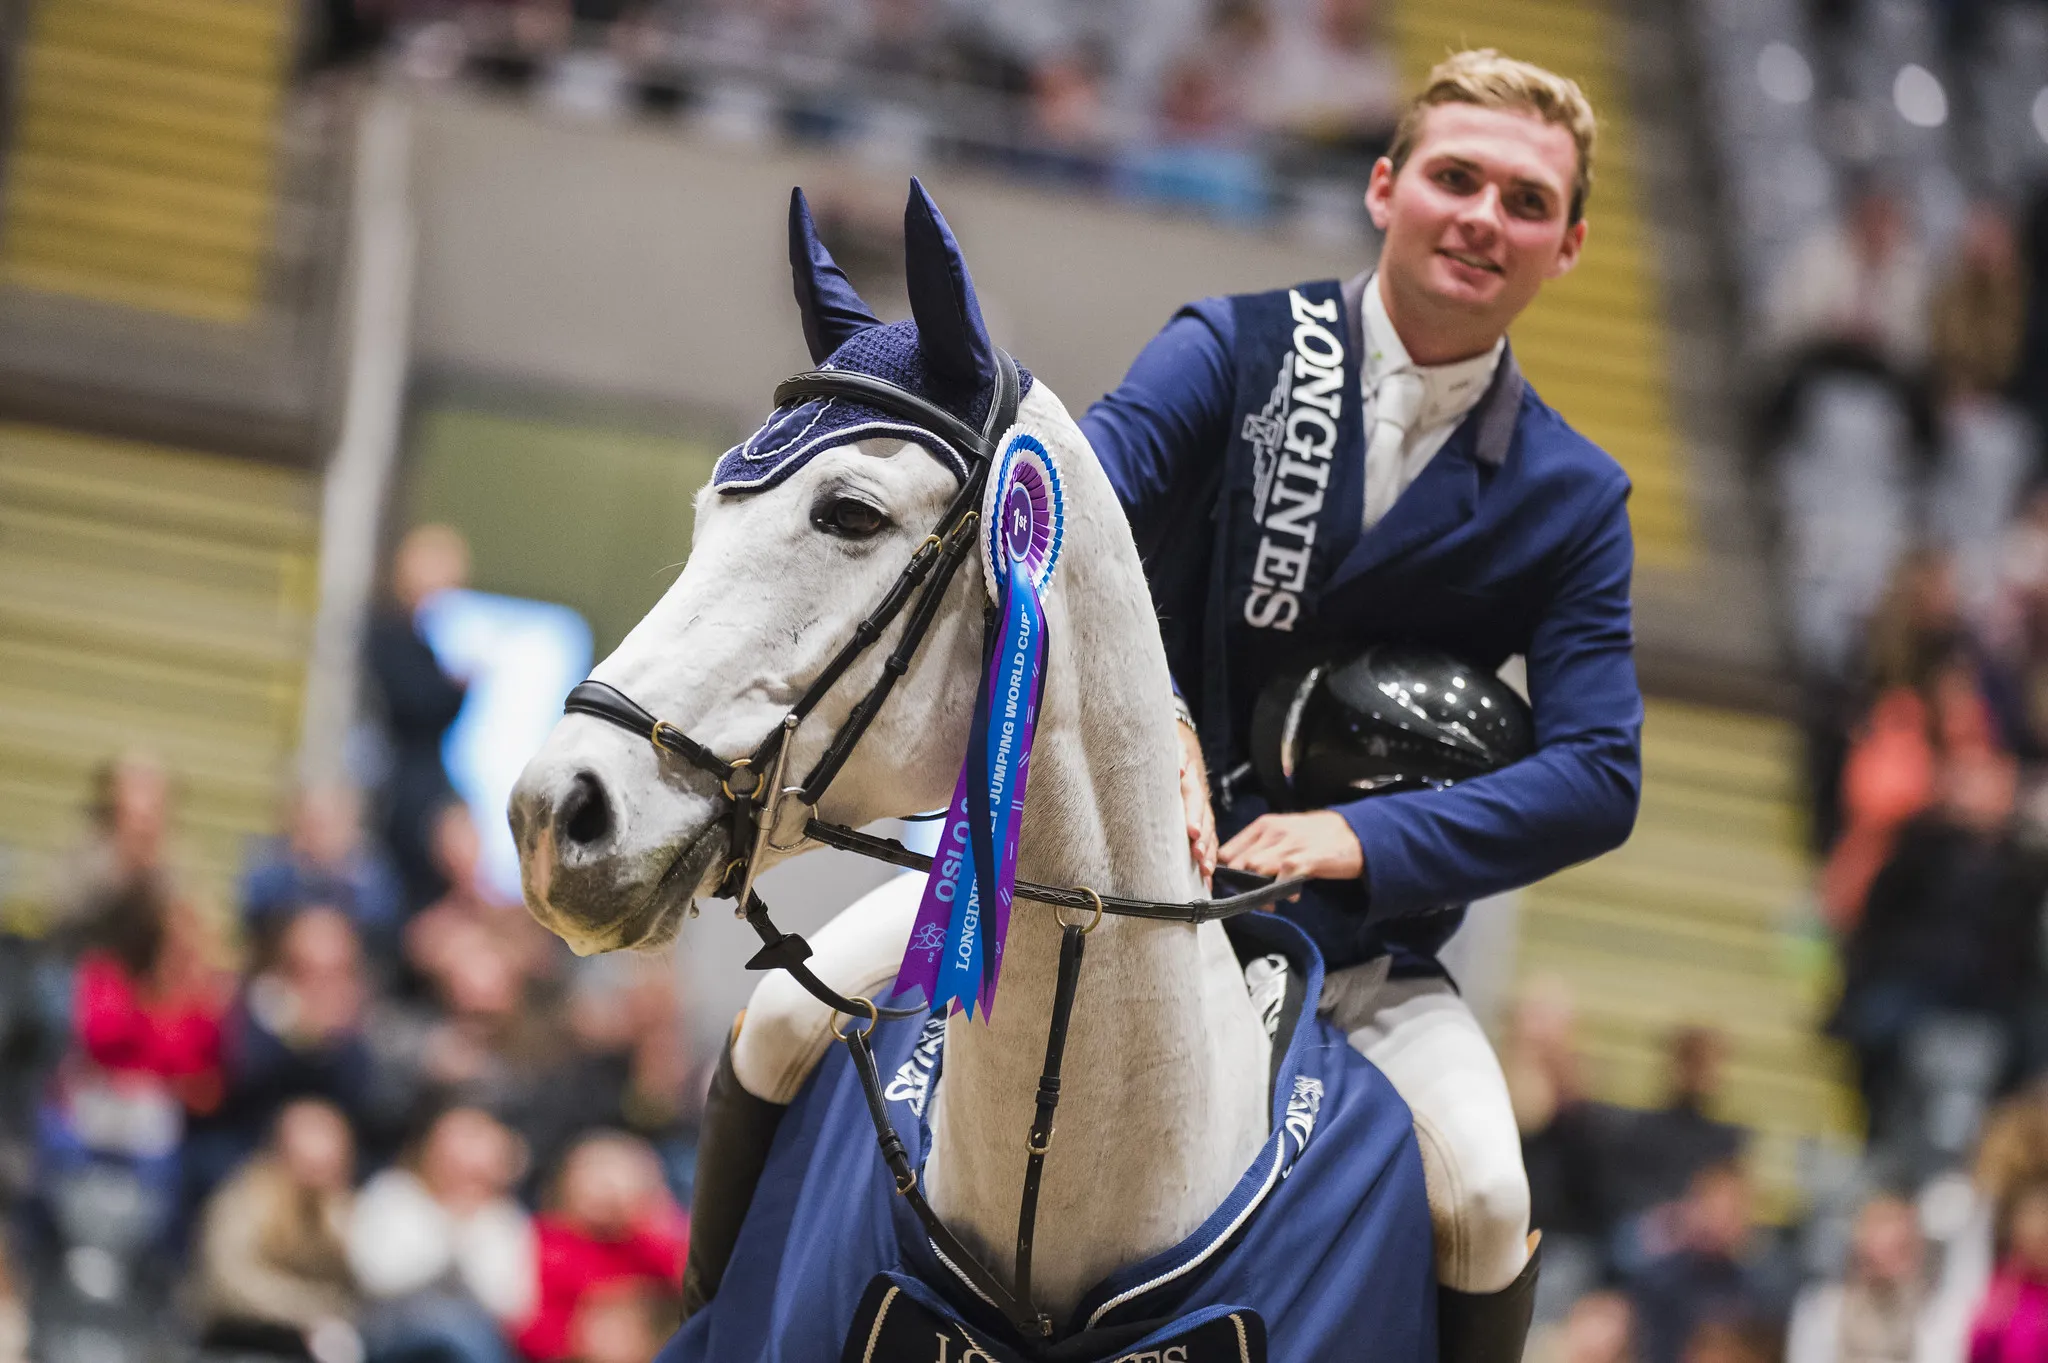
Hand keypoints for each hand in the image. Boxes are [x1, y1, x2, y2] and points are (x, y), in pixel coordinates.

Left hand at [1175, 721, 1217, 886]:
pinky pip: (1209, 842)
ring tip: (1206, 872)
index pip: (1195, 800)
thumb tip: (1181, 770)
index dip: (1195, 816)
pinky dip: (1208, 859)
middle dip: (1203, 840)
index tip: (1192, 833)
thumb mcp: (1174, 748)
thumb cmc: (1171, 753)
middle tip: (1198, 856)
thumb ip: (1178, 756)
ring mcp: (1202, 813)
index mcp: (1191, 783)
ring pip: (1210, 834)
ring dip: (1208, 853)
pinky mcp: (1202, 824)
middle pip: (1205, 821)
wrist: (1182, 752)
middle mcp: (1199, 801)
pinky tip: (1207, 879)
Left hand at [1218, 812, 1363, 889]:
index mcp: (1263, 825)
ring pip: (1255, 870)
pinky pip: (1283, 880)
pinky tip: (1291, 896)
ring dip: (1257, 892)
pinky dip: (1282, 892)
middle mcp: (1272, 833)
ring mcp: (1288, 846)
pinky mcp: (1305, 860)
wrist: (1355, 832)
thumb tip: (1237, 870)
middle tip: (1247, 900)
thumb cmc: (1317, 836)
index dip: (1223, 872)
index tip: (1227, 888)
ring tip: (1268, 902)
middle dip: (1238, 885)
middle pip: (1237, 863)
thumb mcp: (1284, 833)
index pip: (1228, 850)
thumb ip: (1261, 848)